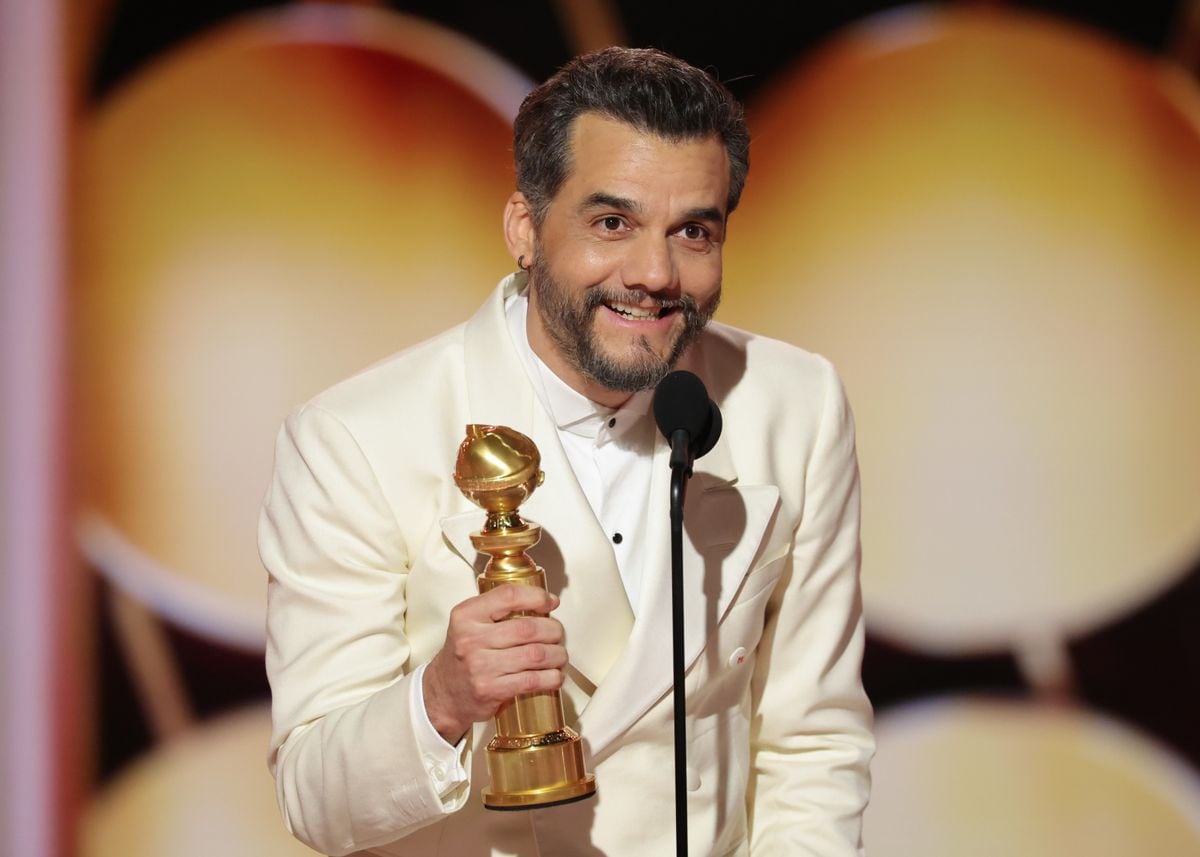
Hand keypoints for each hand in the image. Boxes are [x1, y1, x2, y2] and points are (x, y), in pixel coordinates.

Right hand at [422, 584, 566, 743]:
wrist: (443, 693)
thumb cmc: (464, 655)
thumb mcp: (470, 623)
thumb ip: (499, 609)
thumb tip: (546, 601)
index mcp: (466, 615)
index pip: (508, 596)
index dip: (537, 597)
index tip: (550, 602)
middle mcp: (471, 639)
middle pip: (528, 628)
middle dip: (553, 630)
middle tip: (558, 634)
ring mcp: (480, 666)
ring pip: (535, 655)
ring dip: (557, 655)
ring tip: (560, 655)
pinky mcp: (490, 690)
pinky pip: (532, 680)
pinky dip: (551, 677)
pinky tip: (554, 675)